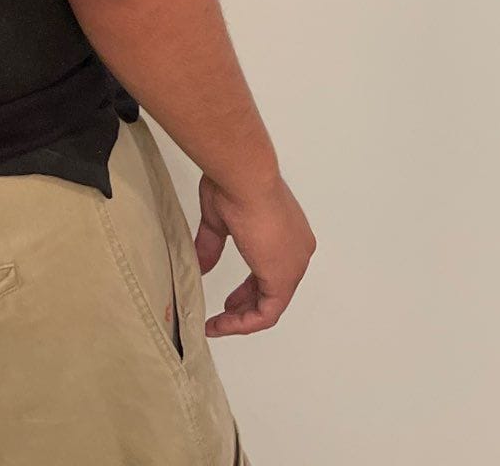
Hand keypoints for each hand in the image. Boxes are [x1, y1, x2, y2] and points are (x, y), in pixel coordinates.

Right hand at [195, 170, 314, 335]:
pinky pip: (267, 312)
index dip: (248, 288)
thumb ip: (212, 245)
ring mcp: (294, 264)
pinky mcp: (283, 277)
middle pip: (273, 289)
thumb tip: (201, 265)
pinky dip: (244, 322)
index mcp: (288, 232)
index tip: (228, 298)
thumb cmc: (233, 184)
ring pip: (271, 303)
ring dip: (243, 317)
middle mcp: (298, 250)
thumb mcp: (218, 220)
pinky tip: (222, 322)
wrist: (243, 176)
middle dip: (246, 304)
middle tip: (225, 311)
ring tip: (219, 323)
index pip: (271, 268)